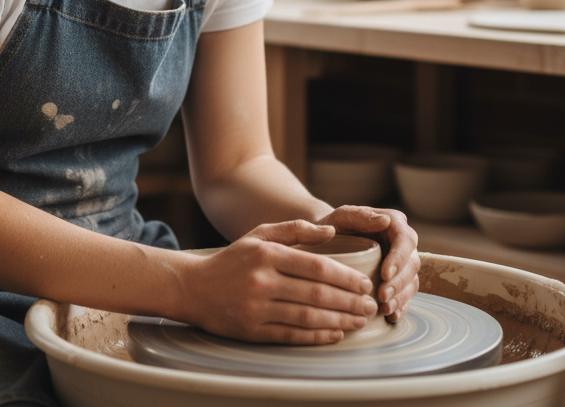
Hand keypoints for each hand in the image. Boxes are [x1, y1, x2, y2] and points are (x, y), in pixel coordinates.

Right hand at [178, 219, 379, 344]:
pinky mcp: (253, 331)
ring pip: (308, 316)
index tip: (364, 284)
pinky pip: (293, 335)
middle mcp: (263, 281)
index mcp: (267, 254)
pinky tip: (336, 333)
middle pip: (317, 294)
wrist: (194, 288)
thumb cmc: (232, 259)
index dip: (346, 278)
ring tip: (360, 320)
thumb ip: (295, 229)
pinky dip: (318, 336)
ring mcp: (258, 308)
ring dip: (340, 320)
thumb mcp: (259, 234)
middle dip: (349, 301)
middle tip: (370, 305)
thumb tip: (332, 231)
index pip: (316, 267)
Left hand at [317, 205, 419, 322]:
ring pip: (412, 281)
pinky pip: (406, 295)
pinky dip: (401, 306)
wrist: (328, 240)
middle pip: (412, 264)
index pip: (405, 240)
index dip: (399, 258)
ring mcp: (402, 262)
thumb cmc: (335, 225)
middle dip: (399, 283)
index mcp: (394, 222)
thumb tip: (384, 220)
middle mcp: (403, 242)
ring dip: (401, 297)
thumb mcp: (342, 216)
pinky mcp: (398, 279)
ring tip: (385, 309)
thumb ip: (360, 216)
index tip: (385, 274)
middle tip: (382, 296)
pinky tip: (390, 315)